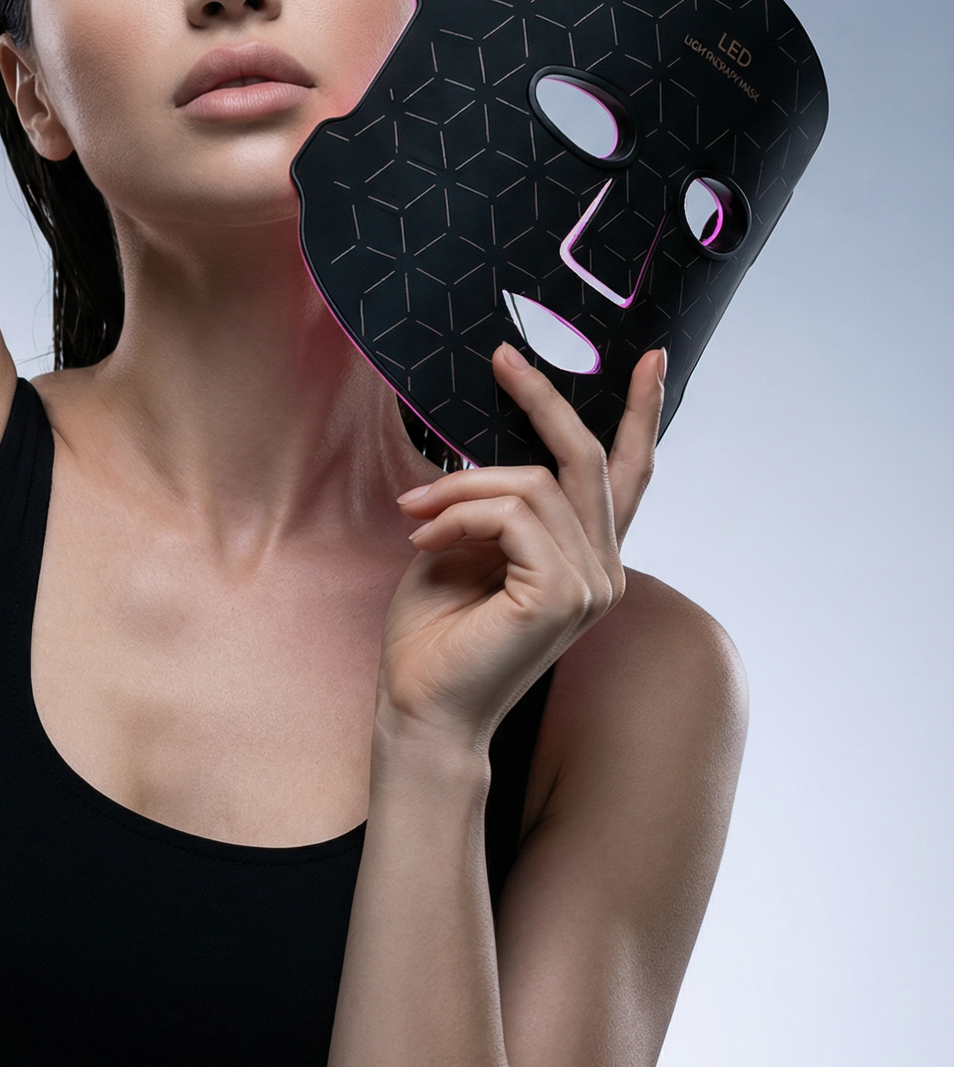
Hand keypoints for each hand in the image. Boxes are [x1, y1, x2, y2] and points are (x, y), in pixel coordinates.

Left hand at [377, 345, 665, 747]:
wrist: (420, 708)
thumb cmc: (434, 636)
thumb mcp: (464, 545)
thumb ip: (495, 503)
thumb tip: (494, 449)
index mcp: (586, 559)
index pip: (627, 476)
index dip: (643, 415)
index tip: (652, 358)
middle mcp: (603, 571)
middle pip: (588, 459)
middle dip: (543, 400)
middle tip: (503, 358)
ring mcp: (591, 585)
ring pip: (535, 484)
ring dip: (462, 486)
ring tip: (414, 510)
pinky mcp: (563, 594)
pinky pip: (512, 515)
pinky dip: (460, 514)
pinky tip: (424, 537)